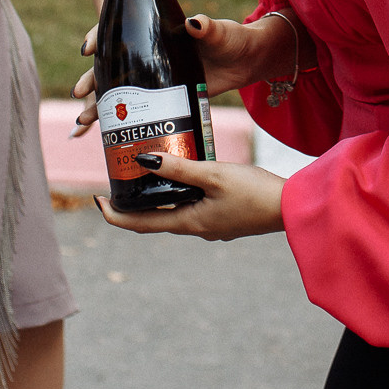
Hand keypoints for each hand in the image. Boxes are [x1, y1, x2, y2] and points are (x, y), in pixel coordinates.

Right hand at [71, 11, 293, 137]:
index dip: (100, 37)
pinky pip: (135, 108)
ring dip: (98, 104)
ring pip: (119, 89)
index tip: (88, 50)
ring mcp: (156, 75)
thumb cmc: (234, 39)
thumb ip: (208, 28)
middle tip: (79, 93)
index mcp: (159, 32)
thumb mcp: (221, 33)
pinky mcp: (164, 96)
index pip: (121, 29)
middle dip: (91, 79)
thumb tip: (195, 23)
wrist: (248, 61)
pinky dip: (117, 120)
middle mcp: (152, 53)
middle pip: (112, 64)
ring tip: (83, 121)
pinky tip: (101, 133)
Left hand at [96, 154, 284, 241]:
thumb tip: (145, 161)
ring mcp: (211, 224)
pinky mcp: (224, 216)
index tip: (97, 200)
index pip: (140, 225)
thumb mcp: (214, 175)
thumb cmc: (254, 193)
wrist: (291, 208)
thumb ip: (181, 168)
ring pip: (175, 209)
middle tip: (121, 178)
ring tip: (149, 170)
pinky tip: (187, 173)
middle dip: (135, 201)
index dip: (115, 215)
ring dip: (158, 195)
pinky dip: (181, 192)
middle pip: (155, 217)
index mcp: (189, 223)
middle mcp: (196, 228)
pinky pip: (193, 205)